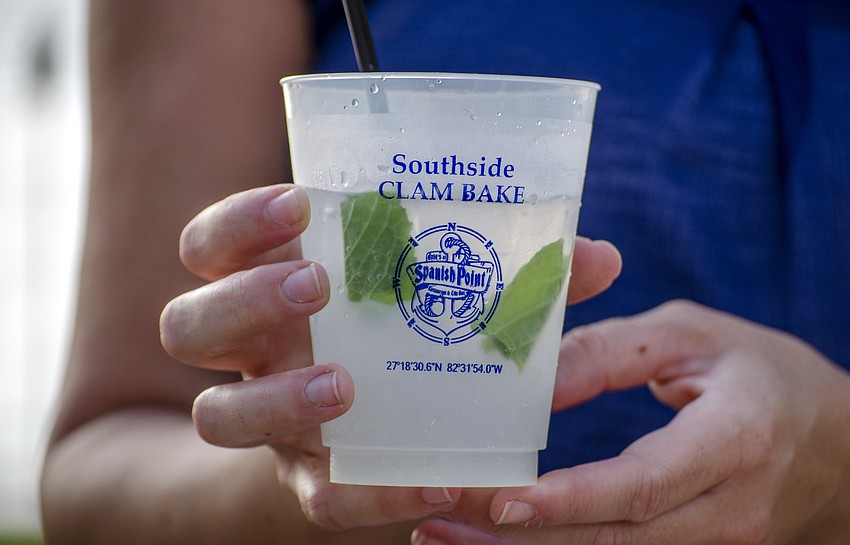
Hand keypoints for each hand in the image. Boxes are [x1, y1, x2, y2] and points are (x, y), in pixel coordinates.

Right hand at [159, 184, 622, 530]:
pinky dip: (374, 487)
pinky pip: (317, 498)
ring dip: (274, 401)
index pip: (210, 243)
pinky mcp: (309, 480)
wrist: (381, 419)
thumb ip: (514, 275)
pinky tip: (439, 472)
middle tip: (317, 285)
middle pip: (188, 325)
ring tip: (345, 386)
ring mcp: (269, 419)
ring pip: (216, 417)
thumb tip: (598, 256)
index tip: (298, 202)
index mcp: (268, 282)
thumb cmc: (412, 332)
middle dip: (244, 300)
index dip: (237, 222)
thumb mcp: (447, 292)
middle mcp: (250, 352)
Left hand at [415, 301, 849, 544]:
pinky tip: (497, 538)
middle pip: (615, 538)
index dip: (571, 498)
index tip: (502, 499)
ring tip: (442, 535)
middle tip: (437, 521)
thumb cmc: (760, 373)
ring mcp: (715, 544)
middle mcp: (727, 510)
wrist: (835, 440)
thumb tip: (528, 377)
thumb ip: (609, 351)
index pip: (644, 485)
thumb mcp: (690, 336)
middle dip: (521, 536)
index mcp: (734, 441)